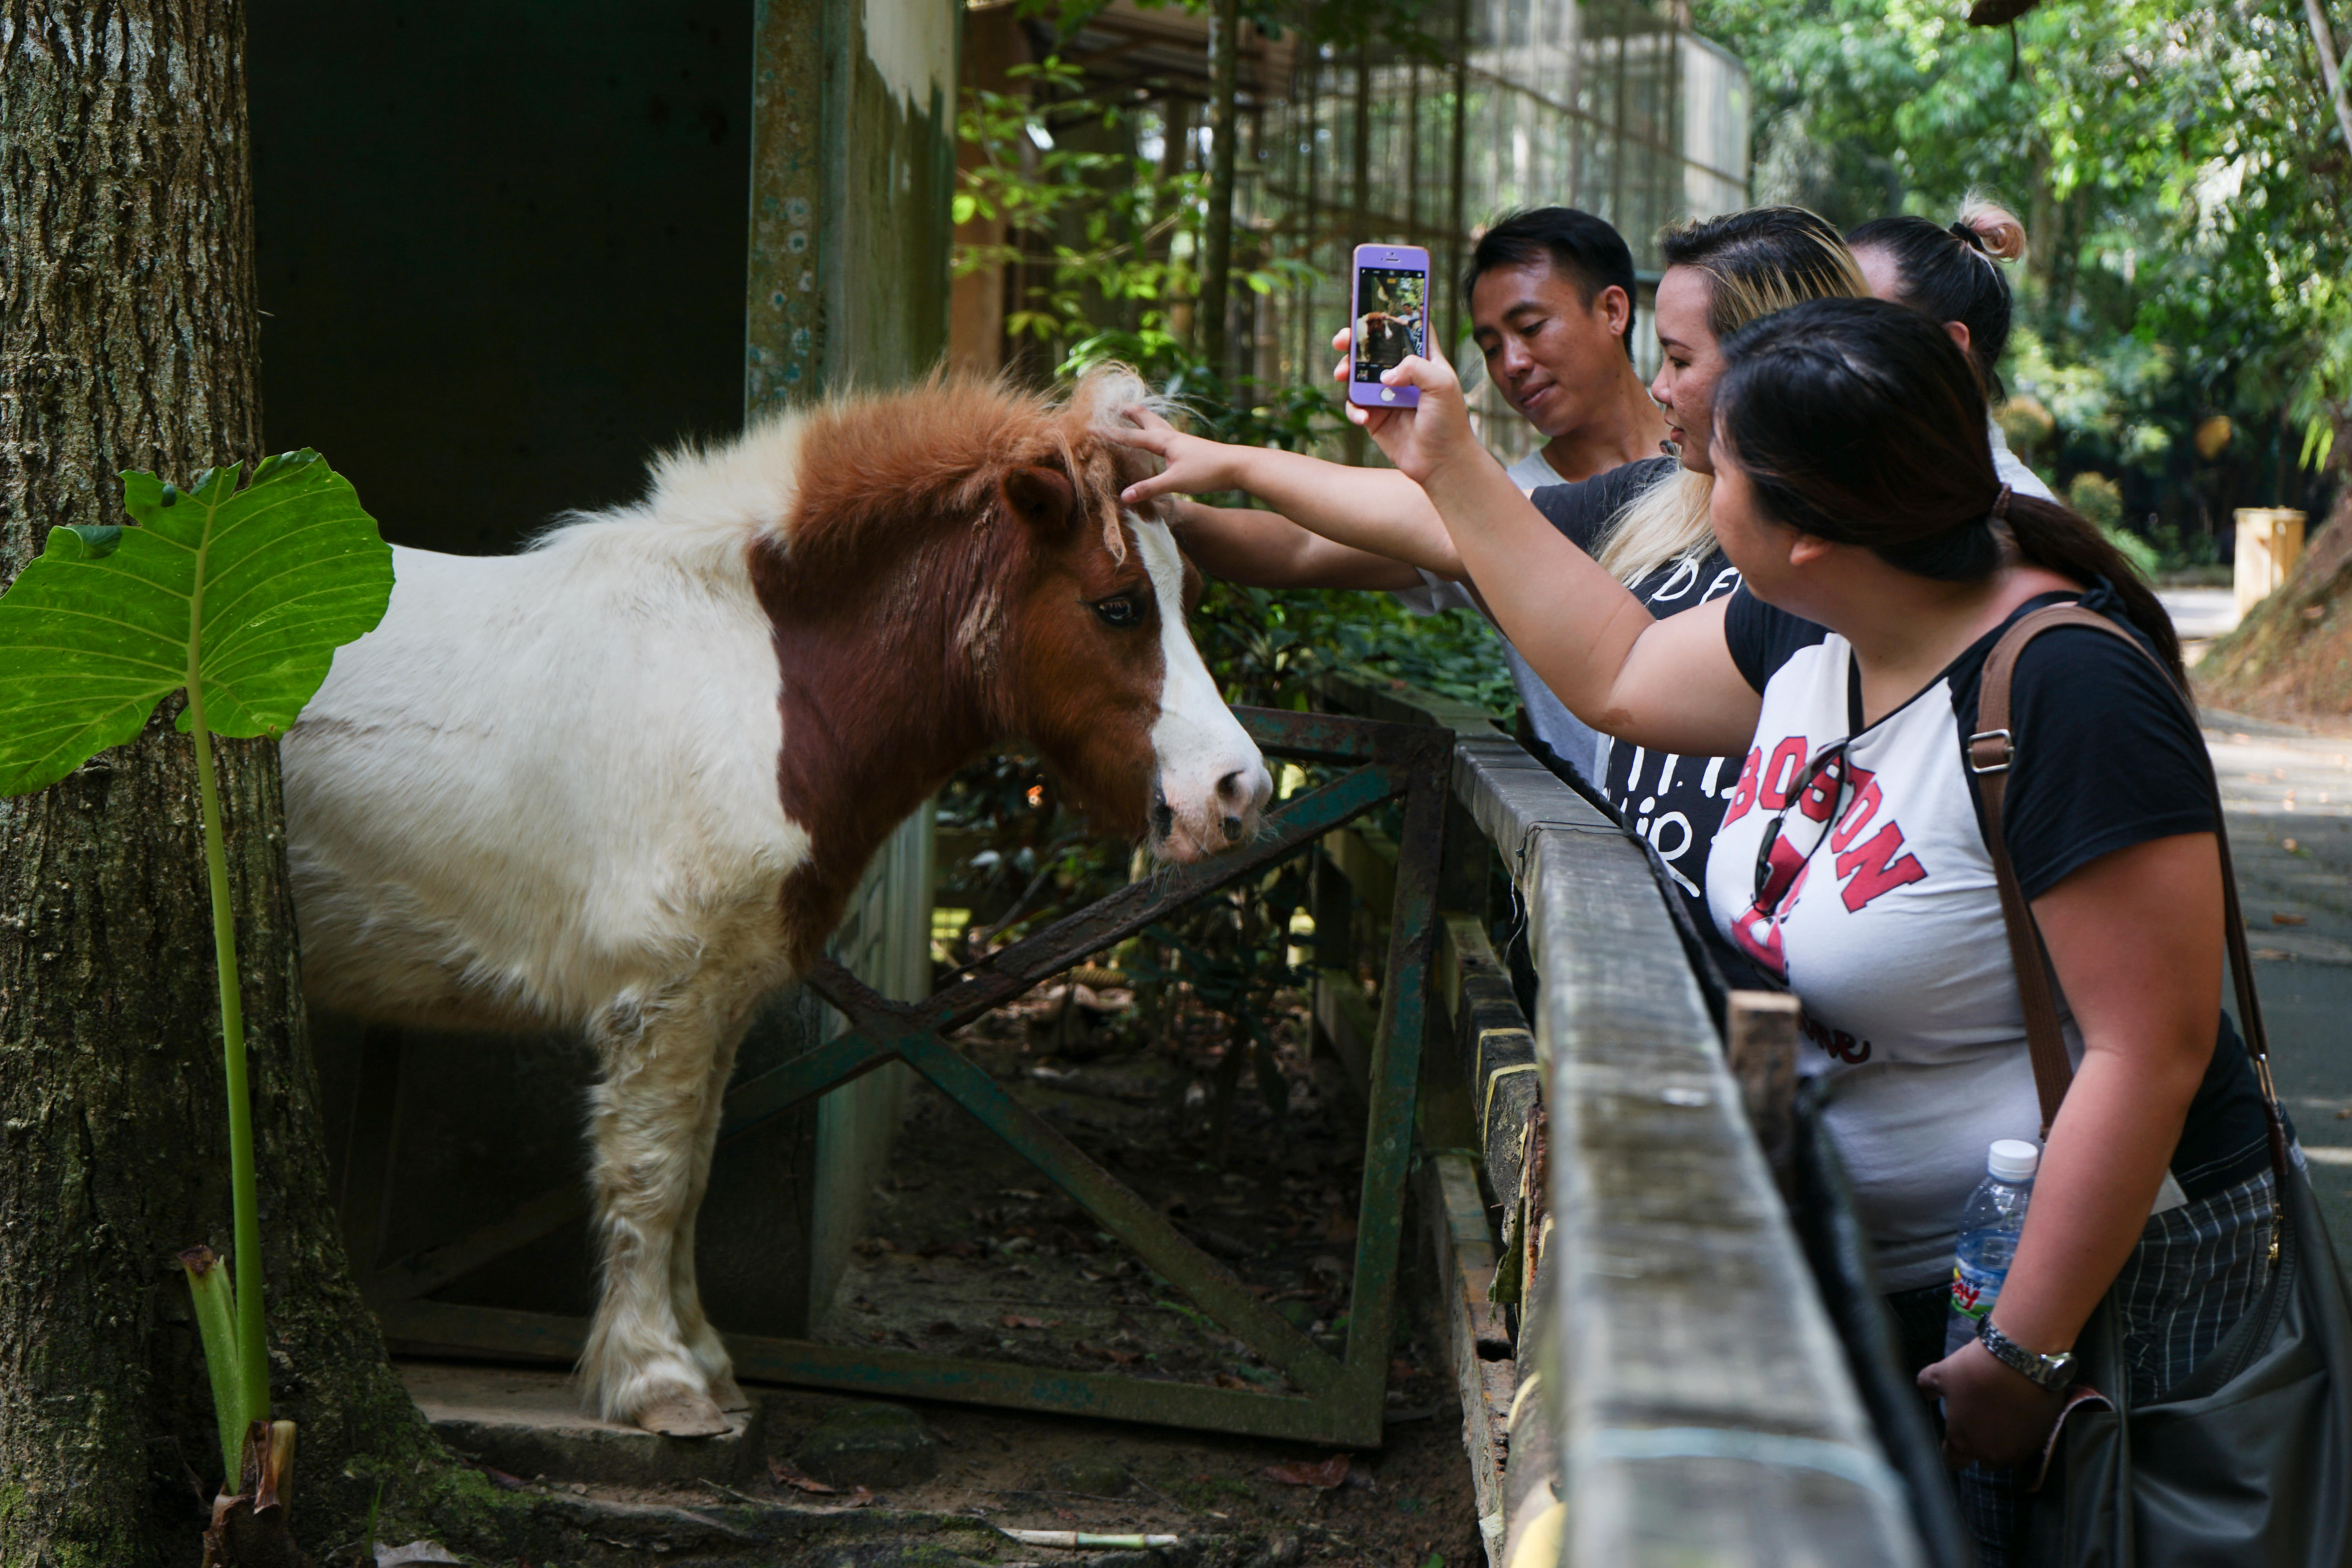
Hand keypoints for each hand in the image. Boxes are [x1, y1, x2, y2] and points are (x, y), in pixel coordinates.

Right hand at [1110, 407, 1245, 506]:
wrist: (1239, 466)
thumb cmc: (1208, 471)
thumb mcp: (1176, 482)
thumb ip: (1149, 489)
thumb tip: (1124, 497)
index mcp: (1164, 442)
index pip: (1131, 437)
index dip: (1110, 434)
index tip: (1090, 427)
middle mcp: (1172, 437)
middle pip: (1146, 419)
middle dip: (1129, 413)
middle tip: (1116, 405)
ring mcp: (1183, 441)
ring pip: (1159, 424)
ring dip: (1145, 418)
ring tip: (1135, 414)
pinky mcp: (1192, 448)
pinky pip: (1168, 435)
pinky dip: (1158, 431)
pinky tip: (1163, 439)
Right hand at [1328, 327, 1479, 486]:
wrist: (1441, 463)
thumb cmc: (1449, 422)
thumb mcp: (1442, 385)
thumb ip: (1415, 367)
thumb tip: (1385, 375)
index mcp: (1424, 360)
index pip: (1408, 329)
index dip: (1392, 315)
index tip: (1373, 305)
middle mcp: (1403, 374)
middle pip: (1373, 349)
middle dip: (1355, 342)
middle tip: (1342, 340)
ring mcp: (1386, 395)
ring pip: (1358, 375)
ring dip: (1346, 372)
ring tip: (1342, 375)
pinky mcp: (1375, 417)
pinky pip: (1355, 406)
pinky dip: (1354, 409)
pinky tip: (1363, 417)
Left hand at [1919, 1335, 2068, 1469]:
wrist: (2021, 1360)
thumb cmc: (1975, 1369)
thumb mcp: (1941, 1372)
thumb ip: (1927, 1386)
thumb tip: (1927, 1394)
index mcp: (1962, 1441)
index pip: (1954, 1461)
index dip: (1953, 1451)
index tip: (1955, 1437)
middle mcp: (1990, 1453)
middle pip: (1983, 1460)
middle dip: (1981, 1446)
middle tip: (1982, 1422)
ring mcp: (2018, 1450)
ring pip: (2008, 1456)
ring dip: (2004, 1443)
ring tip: (2003, 1418)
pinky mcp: (2041, 1441)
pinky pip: (2029, 1446)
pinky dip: (2024, 1435)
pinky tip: (2021, 1415)